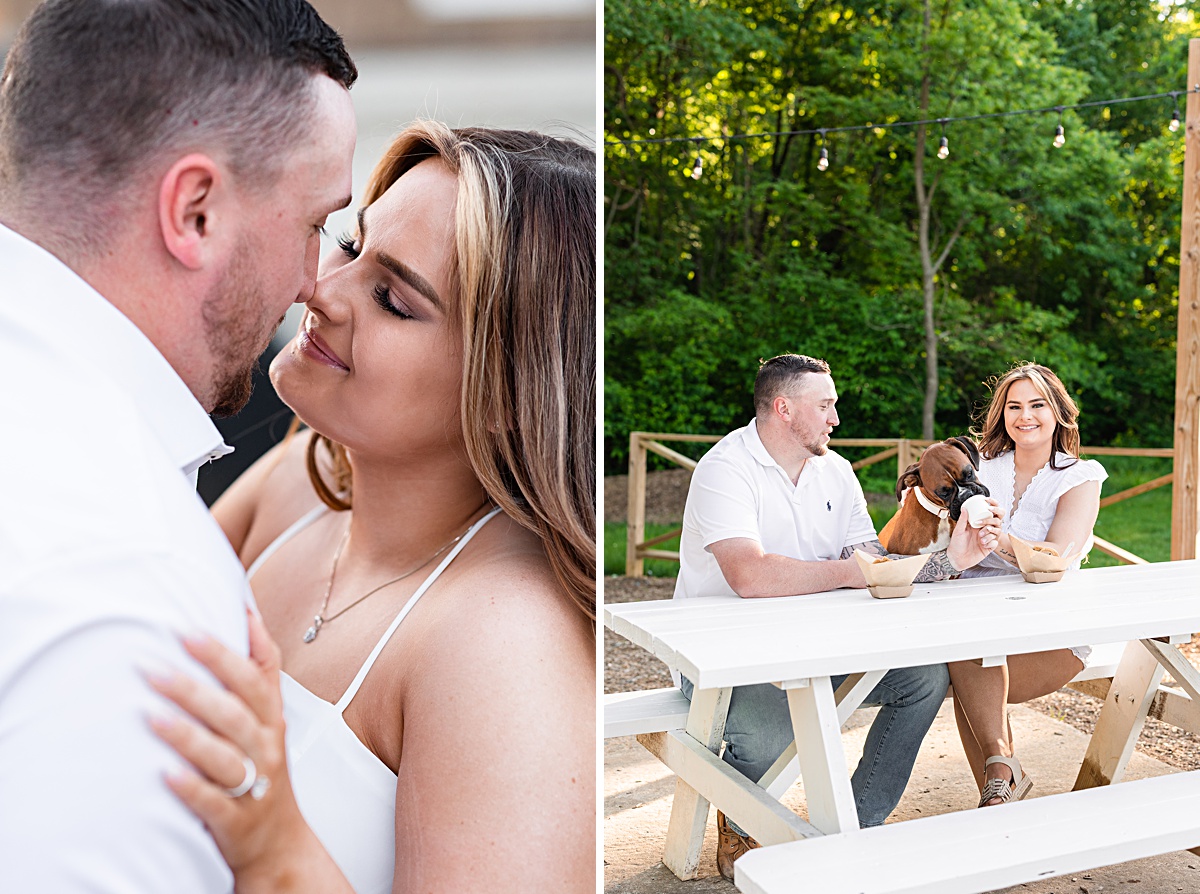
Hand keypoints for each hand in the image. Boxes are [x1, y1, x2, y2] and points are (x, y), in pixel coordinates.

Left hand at [146, 610, 313, 882]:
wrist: (279, 840)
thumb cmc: (262, 766)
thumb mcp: (268, 716)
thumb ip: (259, 668)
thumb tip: (247, 610)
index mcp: (271, 717)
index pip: (256, 677)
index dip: (227, 652)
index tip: (189, 631)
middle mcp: (265, 746)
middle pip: (235, 711)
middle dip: (195, 688)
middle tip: (151, 668)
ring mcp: (254, 783)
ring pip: (224, 755)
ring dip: (187, 735)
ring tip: (150, 716)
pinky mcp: (236, 819)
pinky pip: (214, 802)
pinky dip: (191, 788)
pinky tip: (165, 774)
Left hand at [947, 500, 1000, 570]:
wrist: (957, 559)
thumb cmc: (956, 544)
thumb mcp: (958, 531)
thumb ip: (962, 520)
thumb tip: (964, 508)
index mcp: (977, 524)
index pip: (988, 514)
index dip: (993, 508)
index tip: (989, 506)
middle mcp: (984, 530)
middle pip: (997, 521)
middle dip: (992, 522)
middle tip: (984, 527)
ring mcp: (987, 538)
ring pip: (997, 531)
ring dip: (990, 533)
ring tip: (981, 538)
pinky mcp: (989, 547)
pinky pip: (995, 542)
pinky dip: (990, 542)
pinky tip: (983, 545)